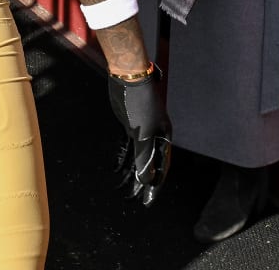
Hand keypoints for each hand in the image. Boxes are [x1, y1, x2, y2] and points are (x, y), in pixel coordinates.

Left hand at [107, 67, 171, 205]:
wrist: (128, 77)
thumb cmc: (140, 104)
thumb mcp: (142, 134)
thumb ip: (143, 157)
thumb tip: (145, 180)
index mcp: (162, 138)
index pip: (160, 167)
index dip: (154, 185)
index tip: (147, 201)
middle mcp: (153, 136)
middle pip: (148, 164)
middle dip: (140, 182)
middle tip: (133, 200)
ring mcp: (140, 131)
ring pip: (135, 157)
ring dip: (129, 173)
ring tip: (122, 190)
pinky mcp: (127, 126)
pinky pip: (125, 147)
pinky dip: (121, 159)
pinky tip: (115, 169)